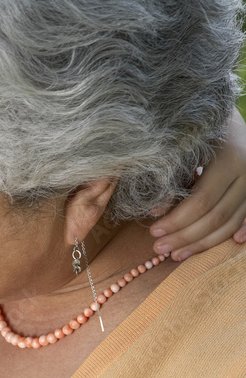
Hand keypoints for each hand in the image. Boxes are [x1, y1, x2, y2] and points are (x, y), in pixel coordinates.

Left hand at [150, 109, 245, 259]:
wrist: (222, 109)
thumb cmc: (193, 125)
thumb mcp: (180, 146)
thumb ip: (171, 177)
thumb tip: (157, 211)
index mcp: (228, 157)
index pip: (202, 201)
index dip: (177, 221)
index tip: (153, 232)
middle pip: (217, 215)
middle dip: (186, 237)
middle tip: (159, 248)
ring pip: (233, 220)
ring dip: (204, 242)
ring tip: (177, 254)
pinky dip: (243, 230)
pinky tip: (235, 244)